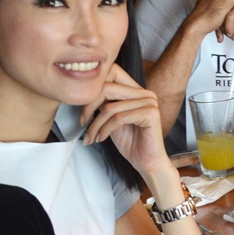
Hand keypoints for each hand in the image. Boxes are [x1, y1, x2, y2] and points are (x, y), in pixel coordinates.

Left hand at [82, 65, 172, 179]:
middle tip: (83, 123)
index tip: (85, 110)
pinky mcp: (150, 114)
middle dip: (89, 107)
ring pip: (110, 107)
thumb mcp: (112, 118)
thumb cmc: (130, 142)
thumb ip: (104, 103)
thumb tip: (83, 94)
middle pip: (107, 88)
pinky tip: (101, 138)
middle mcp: (145, 93)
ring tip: (91, 137)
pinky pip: (119, 118)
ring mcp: (149, 102)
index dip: (93, 89)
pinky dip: (105, 130)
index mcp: (136, 91)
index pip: (112, 72)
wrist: (146, 162)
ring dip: (95, 125)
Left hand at [217, 0, 233, 41]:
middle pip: (218, 12)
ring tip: (231, 36)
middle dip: (219, 28)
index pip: (216, 10)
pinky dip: (231, 28)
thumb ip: (225, 17)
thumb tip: (215, 26)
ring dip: (226, 29)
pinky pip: (230, 18)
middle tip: (221, 37)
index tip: (219, 35)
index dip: (216, 24)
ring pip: (223, 15)